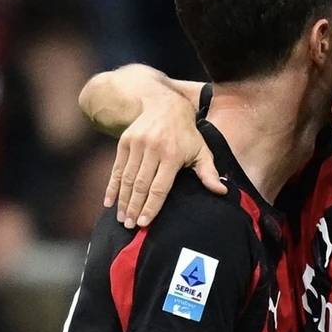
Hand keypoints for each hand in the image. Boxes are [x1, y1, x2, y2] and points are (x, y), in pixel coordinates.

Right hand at [104, 107, 226, 228]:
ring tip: (121, 218)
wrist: (165, 105)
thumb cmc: (186, 134)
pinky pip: (117, 168)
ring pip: (127, 178)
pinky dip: (112, 186)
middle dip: (134, 207)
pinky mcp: (125, 142)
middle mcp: (153, 149)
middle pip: (141, 185)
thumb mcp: (201, 150)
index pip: (159, 187)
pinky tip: (109, 202)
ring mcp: (137, 144)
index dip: (151, 206)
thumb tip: (222, 192)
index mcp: (172, 155)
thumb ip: (209, 173)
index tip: (144, 222)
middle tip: (130, 225)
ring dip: (123, 200)